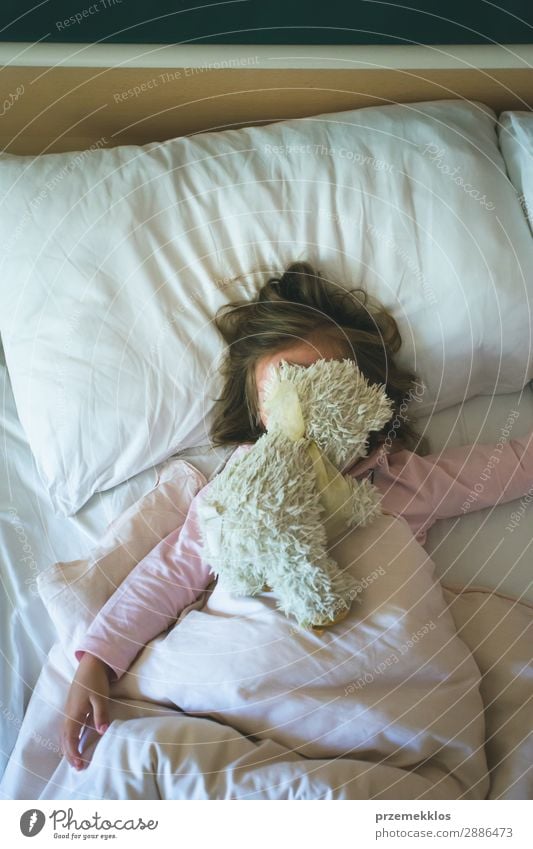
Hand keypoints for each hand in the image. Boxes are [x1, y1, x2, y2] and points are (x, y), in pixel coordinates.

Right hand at [61, 653, 111, 769]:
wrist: (91, 663)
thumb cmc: (96, 680)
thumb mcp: (100, 697)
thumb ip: (101, 715)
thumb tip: (102, 732)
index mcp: (74, 714)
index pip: (70, 739)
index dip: (74, 753)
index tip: (80, 765)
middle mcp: (68, 714)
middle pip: (65, 739)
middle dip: (70, 754)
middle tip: (78, 767)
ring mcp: (69, 710)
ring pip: (65, 734)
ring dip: (68, 747)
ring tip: (75, 758)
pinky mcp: (72, 707)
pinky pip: (67, 727)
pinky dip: (69, 738)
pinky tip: (75, 740)